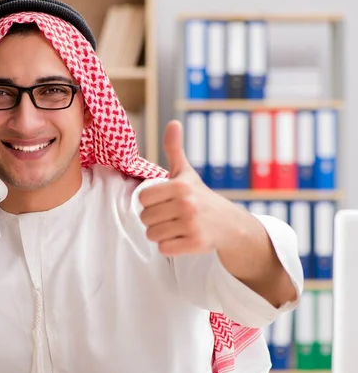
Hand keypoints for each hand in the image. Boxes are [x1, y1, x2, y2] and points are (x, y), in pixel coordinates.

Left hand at [138, 120, 240, 255]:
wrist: (230, 224)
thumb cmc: (201, 197)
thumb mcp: (187, 173)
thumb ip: (174, 149)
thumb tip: (173, 123)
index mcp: (180, 186)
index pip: (142, 198)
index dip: (150, 202)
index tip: (164, 201)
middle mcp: (186, 204)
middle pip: (145, 218)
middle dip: (154, 219)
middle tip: (171, 216)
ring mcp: (191, 225)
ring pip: (152, 235)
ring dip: (160, 234)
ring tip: (176, 227)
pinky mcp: (195, 244)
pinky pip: (163, 249)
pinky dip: (169, 246)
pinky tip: (182, 238)